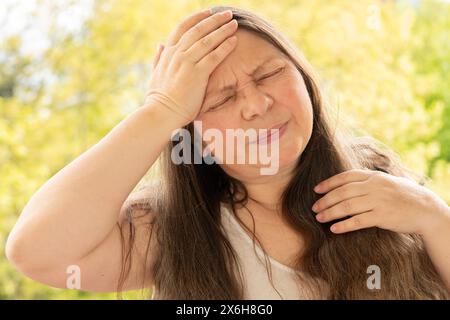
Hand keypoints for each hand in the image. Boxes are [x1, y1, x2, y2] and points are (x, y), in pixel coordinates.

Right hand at [145, 8, 237, 123]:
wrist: (161, 114)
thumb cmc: (159, 99)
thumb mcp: (155, 75)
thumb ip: (158, 58)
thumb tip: (160, 44)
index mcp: (167, 53)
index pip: (183, 28)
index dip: (197, 18)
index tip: (209, 12)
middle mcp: (176, 54)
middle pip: (198, 30)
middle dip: (214, 20)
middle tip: (228, 14)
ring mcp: (186, 63)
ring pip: (207, 41)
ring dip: (222, 30)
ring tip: (234, 24)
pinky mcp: (196, 75)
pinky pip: (213, 57)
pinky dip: (224, 47)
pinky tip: (234, 41)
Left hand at [311, 169, 449, 235]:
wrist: (425, 208)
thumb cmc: (402, 195)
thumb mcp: (385, 181)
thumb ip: (366, 181)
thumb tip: (343, 185)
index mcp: (373, 176)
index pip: (345, 177)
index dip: (328, 183)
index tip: (316, 190)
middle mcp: (374, 187)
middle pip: (342, 192)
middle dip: (325, 200)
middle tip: (314, 207)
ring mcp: (378, 201)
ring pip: (347, 207)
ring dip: (330, 212)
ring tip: (319, 218)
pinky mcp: (382, 217)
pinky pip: (358, 221)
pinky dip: (344, 225)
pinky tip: (334, 229)